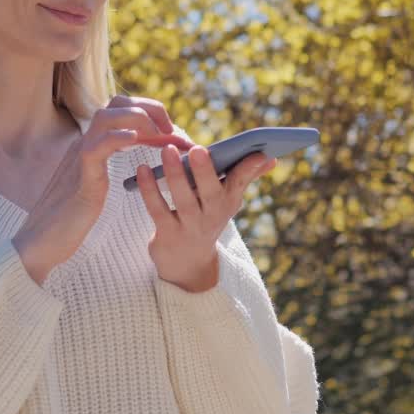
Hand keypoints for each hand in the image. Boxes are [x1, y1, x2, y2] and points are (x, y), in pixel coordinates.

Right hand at [12, 95, 193, 284]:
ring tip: (161, 135)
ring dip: (139, 119)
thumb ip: (105, 168)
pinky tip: (135, 141)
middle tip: (172, 130)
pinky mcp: (80, 177)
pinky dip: (117, 137)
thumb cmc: (71, 220)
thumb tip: (132, 161)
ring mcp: (79, 157)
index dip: (151, 113)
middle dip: (150, 108)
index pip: (121, 108)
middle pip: (117, 103)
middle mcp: (85, 143)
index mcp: (92, 145)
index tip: (173, 132)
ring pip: (106, 116)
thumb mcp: (93, 186)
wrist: (42, 243)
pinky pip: (96, 147)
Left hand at [137, 143, 276, 291]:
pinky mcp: (167, 234)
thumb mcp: (227, 201)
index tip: (257, 152)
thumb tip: (271, 158)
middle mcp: (212, 216)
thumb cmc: (207, 218)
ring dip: (175, 174)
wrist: (188, 263)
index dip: (249, 169)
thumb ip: (245, 176)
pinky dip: (149, 189)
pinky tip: (143, 169)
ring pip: (183, 199)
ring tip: (168, 151)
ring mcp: (190, 227)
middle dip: (205, 171)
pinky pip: (157, 209)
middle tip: (198, 149)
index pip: (240, 184)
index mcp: (227, 203)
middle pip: (210, 192)